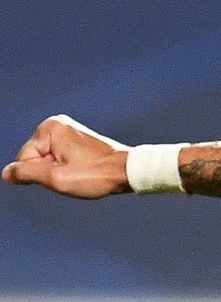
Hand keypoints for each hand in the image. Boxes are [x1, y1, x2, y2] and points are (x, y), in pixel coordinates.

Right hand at [3, 115, 131, 198]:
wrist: (127, 170)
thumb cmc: (96, 174)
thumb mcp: (56, 178)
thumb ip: (26, 174)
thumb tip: (7, 173)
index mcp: (50, 128)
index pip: (24, 159)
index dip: (41, 174)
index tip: (66, 174)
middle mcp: (57, 124)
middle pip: (35, 158)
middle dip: (49, 171)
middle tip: (74, 174)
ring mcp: (68, 130)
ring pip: (47, 160)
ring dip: (59, 171)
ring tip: (81, 171)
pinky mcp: (76, 138)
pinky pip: (58, 158)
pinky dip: (67, 167)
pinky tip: (84, 168)